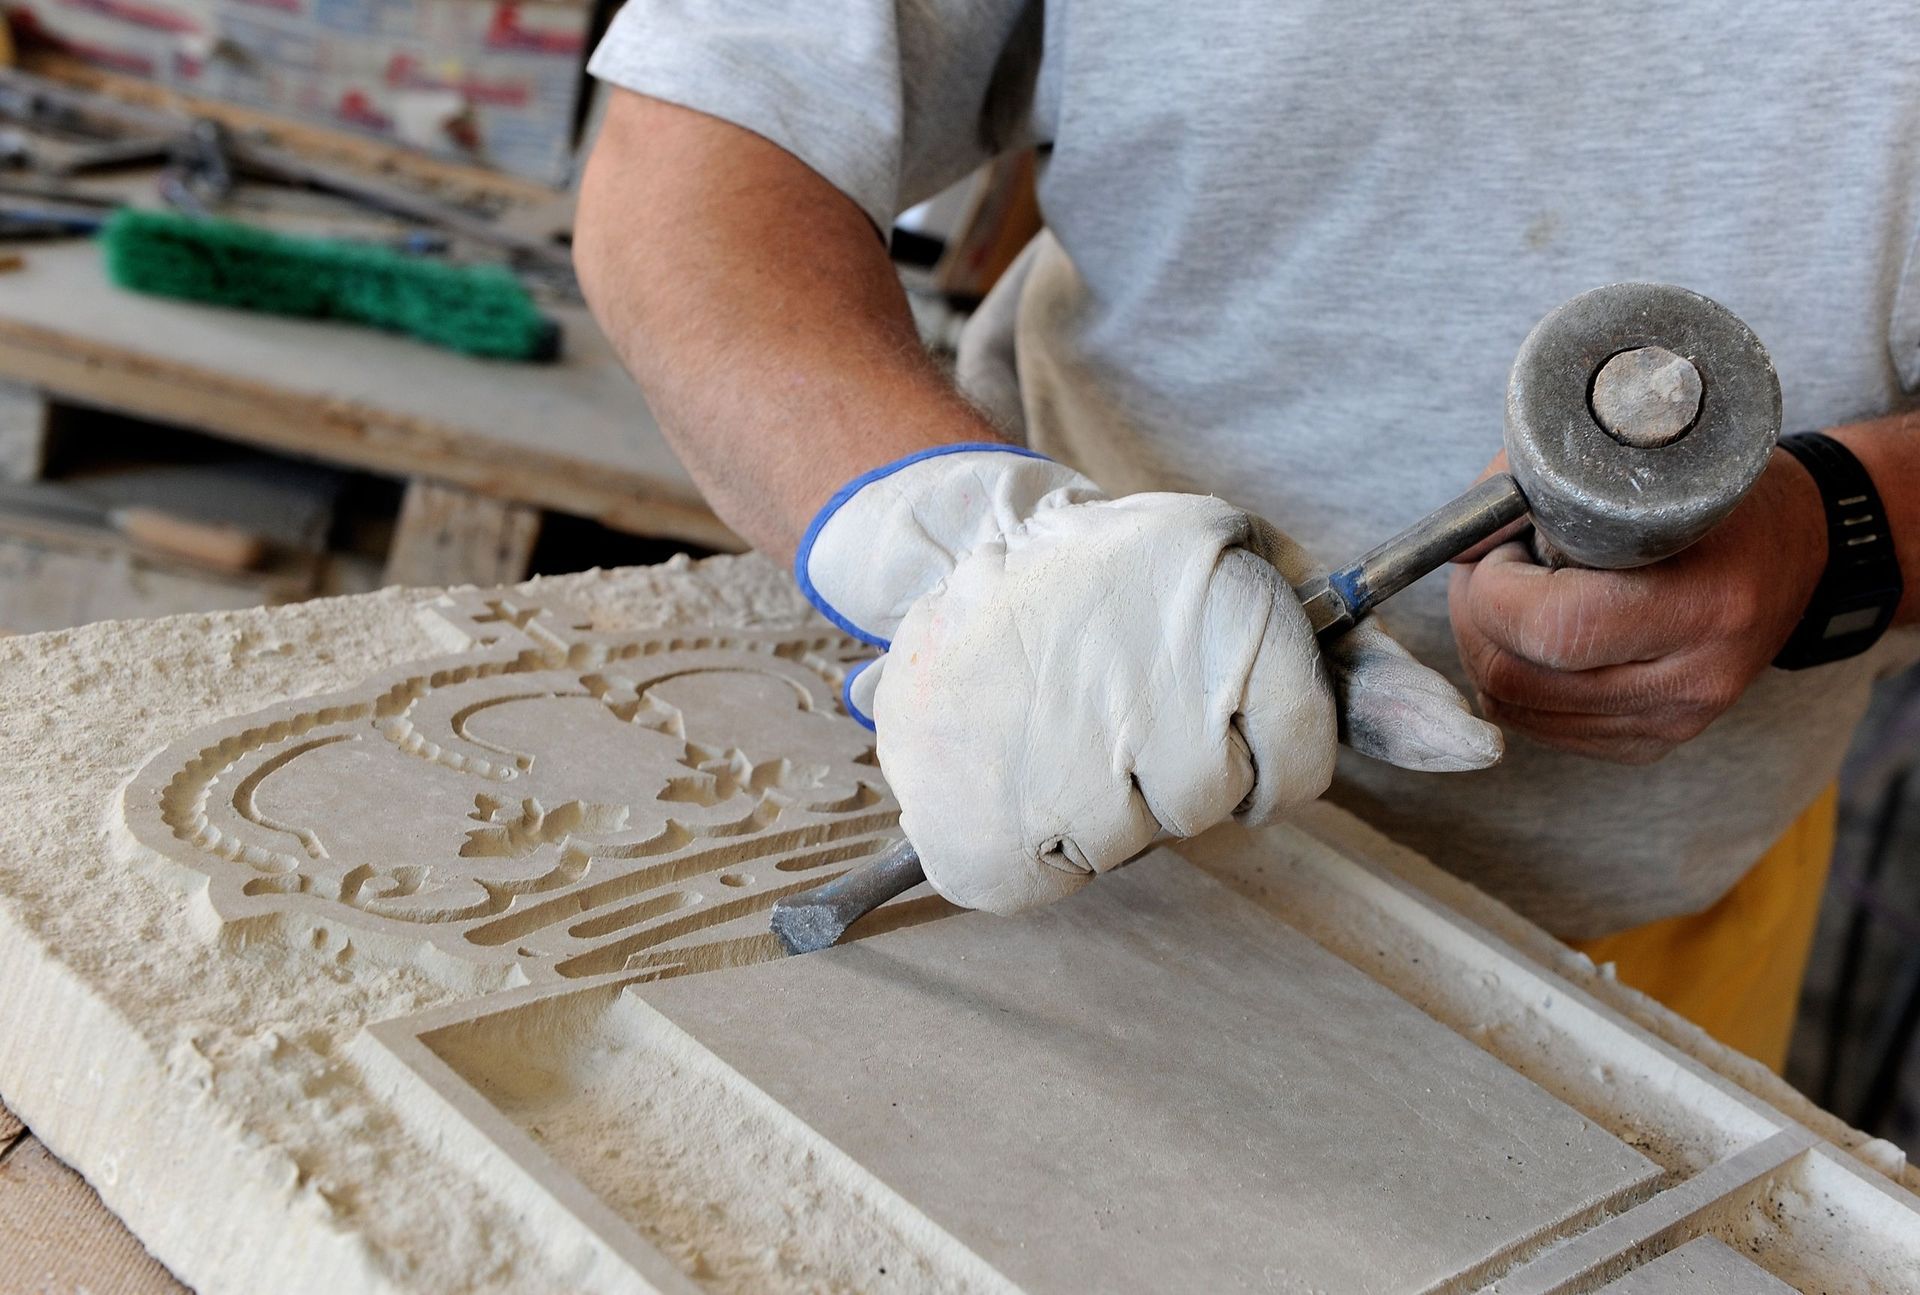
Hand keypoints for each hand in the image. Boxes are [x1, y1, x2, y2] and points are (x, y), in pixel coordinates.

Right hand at [800, 446, 1501, 914]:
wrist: (959, 567)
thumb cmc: (1137, 587)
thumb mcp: (1257, 591)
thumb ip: (1368, 679)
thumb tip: (1480, 754)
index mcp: (1229, 602)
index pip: (1301, 757)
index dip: (1260, 738)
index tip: (1203, 688)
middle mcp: (1150, 677)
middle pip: (1217, 802)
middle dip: (1177, 765)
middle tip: (1117, 694)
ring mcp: (1061, 754)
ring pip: (1136, 839)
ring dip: (1104, 797)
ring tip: (1060, 714)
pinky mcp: (988, 820)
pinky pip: (1055, 872)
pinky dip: (1038, 832)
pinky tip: (1017, 755)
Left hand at [1448, 449, 1826, 764]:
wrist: (1797, 549)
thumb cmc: (1711, 494)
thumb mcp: (1636, 465)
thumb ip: (1534, 488)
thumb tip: (1457, 538)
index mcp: (1704, 605)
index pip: (1553, 629)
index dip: (1492, 590)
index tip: (1494, 550)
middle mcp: (1692, 680)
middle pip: (1518, 679)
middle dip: (1475, 619)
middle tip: (1486, 570)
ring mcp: (1673, 721)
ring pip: (1515, 710)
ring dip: (1485, 650)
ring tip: (1508, 598)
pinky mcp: (1651, 742)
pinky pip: (1538, 727)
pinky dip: (1513, 681)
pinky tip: (1533, 636)